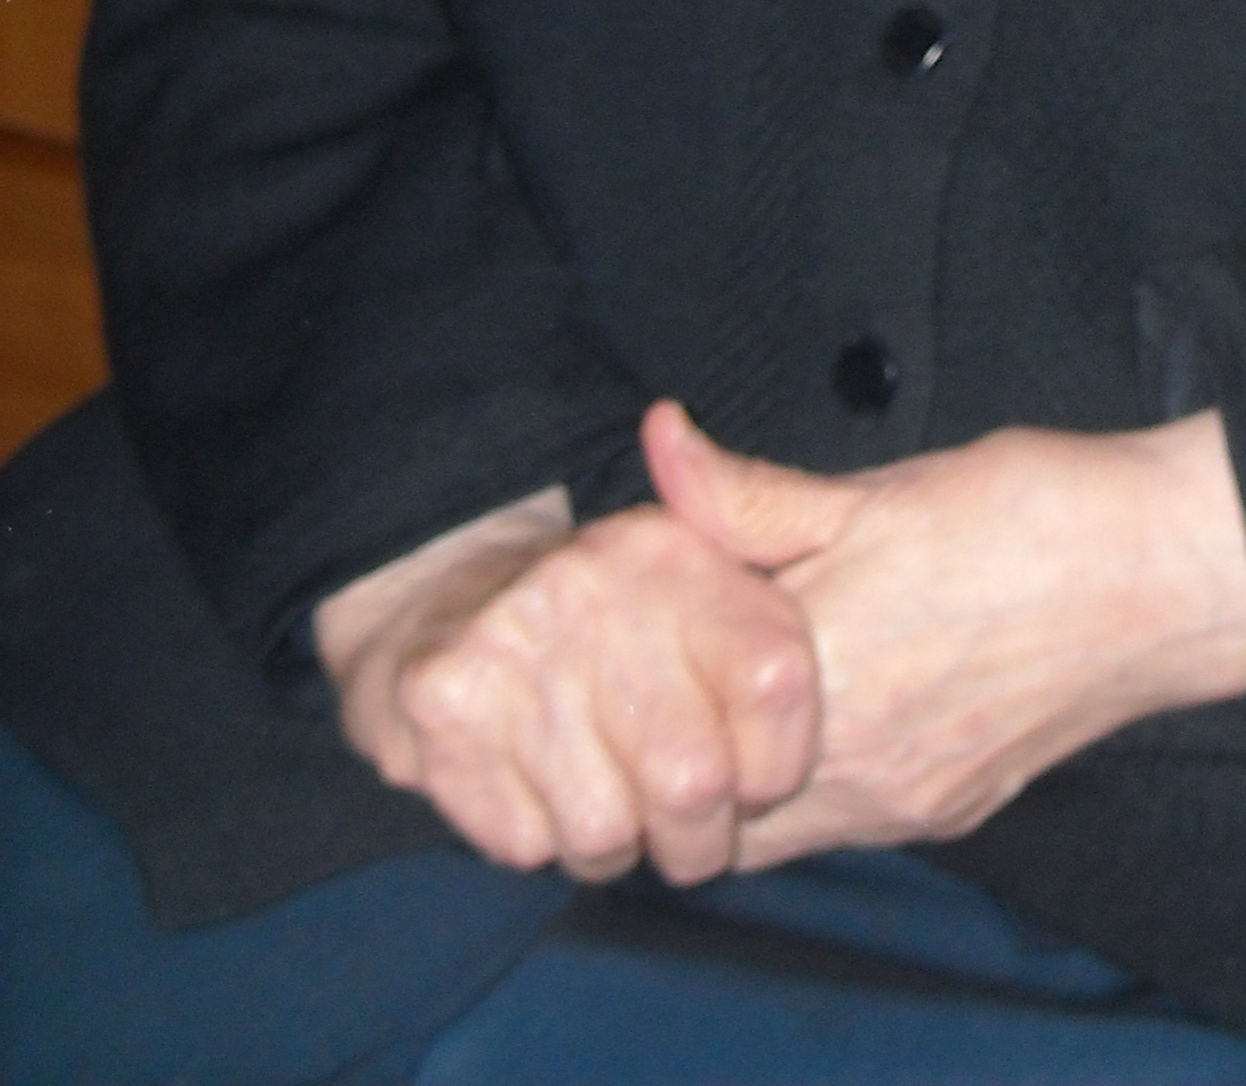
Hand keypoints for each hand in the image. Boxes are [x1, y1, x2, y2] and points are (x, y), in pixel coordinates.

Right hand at [313, 482, 819, 883]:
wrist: (452, 603)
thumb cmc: (619, 613)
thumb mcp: (708, 565)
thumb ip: (758, 520)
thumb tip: (676, 424)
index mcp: (674, 550)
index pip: (776, 680)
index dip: (778, 761)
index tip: (758, 776)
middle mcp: (591, 583)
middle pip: (693, 781)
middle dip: (696, 836)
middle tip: (682, 821)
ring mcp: (509, 639)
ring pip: (604, 832)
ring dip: (615, 845)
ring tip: (607, 795)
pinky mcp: (442, 700)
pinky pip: (526, 842)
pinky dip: (541, 838)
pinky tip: (539, 785)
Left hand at [641, 400, 1245, 860]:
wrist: (1169, 574)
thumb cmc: (1031, 511)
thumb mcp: (879, 486)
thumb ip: (751, 494)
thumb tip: (659, 441)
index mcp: (825, 673)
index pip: (675, 716)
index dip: (648, 670)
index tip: (655, 617)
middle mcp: (859, 768)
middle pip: (710, 800)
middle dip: (684, 739)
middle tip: (686, 663)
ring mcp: (908, 803)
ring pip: (773, 830)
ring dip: (747, 771)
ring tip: (758, 683)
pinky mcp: (951, 814)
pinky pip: (845, 824)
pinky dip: (815, 783)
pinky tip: (837, 704)